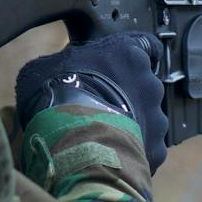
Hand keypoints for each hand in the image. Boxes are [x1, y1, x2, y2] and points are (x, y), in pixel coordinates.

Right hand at [16, 34, 168, 172]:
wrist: (71, 138)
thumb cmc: (56, 97)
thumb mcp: (45, 67)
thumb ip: (61, 64)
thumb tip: (54, 72)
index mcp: (127, 55)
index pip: (147, 46)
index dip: (134, 58)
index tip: (128, 64)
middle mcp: (149, 84)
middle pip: (144, 87)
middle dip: (128, 96)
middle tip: (101, 108)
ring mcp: (156, 118)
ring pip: (148, 120)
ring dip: (131, 125)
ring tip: (102, 136)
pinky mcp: (156, 148)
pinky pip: (147, 149)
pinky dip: (131, 152)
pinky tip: (109, 156)